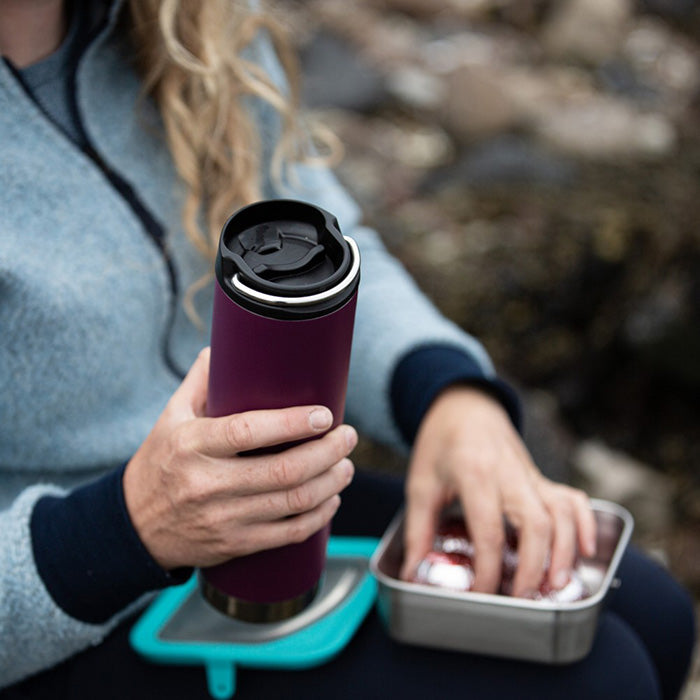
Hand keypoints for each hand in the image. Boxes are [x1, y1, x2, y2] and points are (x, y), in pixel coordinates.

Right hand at [123, 348, 356, 570]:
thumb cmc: (160, 462)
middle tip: (348, 437)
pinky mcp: (234, 544)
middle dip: (327, 453)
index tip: (325, 414)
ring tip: (347, 466)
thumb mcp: (171, 416)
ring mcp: (223, 518)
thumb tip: (223, 345)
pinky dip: (318, 516)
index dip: (293, 423)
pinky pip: (287, 534)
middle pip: (283, 471)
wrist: (135, 527)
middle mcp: (207, 483)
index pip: (248, 431)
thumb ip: (201, 381)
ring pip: (292, 503)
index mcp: (192, 444)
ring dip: (331, 483)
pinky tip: (331, 499)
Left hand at [401, 386, 595, 596]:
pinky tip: (585, 550)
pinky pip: (572, 498)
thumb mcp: (420, 483)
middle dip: (533, 568)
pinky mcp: (541, 477)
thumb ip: (418, 530)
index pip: (488, 531)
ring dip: (564, 552)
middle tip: (523, 598)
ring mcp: (530, 474)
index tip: (482, 594)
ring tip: (555, 585)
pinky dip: (584, 524)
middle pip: (535, 525)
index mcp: (474, 474)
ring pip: (560, 514)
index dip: (488, 570)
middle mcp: (508, 474)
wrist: (463, 405)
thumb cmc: (440, 443)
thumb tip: (411, 571)